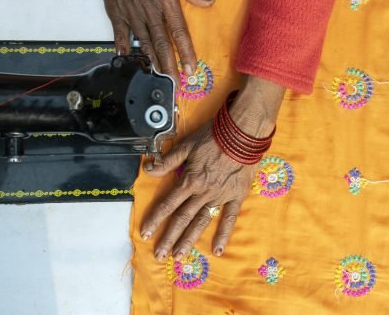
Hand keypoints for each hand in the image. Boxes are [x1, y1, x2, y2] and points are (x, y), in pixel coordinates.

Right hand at [95, 0, 214, 79]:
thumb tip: (208, 1)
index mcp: (165, 0)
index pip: (178, 31)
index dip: (186, 52)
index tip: (191, 69)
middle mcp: (149, 11)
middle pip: (161, 43)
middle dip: (169, 65)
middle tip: (175, 83)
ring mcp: (131, 12)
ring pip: (143, 41)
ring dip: (152, 60)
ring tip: (159, 74)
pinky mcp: (115, 10)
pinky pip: (119, 32)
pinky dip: (121, 45)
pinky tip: (124, 56)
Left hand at [141, 75, 285, 260]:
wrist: (242, 133)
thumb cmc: (214, 136)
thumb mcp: (187, 145)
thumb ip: (168, 161)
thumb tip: (148, 169)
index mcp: (190, 180)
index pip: (168, 204)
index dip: (155, 219)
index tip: (146, 234)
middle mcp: (203, 192)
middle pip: (183, 218)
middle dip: (169, 238)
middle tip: (160, 255)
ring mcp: (220, 196)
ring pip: (202, 221)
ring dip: (189, 240)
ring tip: (179, 255)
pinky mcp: (236, 196)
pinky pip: (229, 218)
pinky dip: (224, 234)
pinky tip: (218, 250)